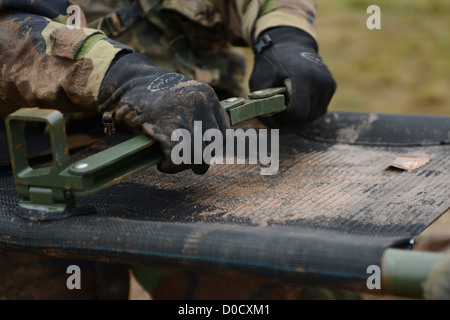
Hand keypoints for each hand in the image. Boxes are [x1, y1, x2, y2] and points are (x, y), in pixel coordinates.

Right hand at [98, 53, 229, 173]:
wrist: (126, 80)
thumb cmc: (154, 94)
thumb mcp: (185, 96)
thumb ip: (201, 116)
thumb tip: (212, 147)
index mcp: (207, 95)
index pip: (225, 132)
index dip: (214, 148)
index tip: (202, 153)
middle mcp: (199, 102)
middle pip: (213, 146)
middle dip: (200, 160)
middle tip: (186, 162)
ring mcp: (182, 113)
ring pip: (197, 154)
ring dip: (184, 165)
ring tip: (172, 163)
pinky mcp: (164, 125)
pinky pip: (177, 157)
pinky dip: (170, 166)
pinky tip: (162, 164)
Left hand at [250, 27, 336, 124]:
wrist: (289, 43)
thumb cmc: (270, 64)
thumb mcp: (259, 83)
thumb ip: (263, 108)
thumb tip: (276, 130)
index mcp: (301, 77)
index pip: (297, 113)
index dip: (284, 118)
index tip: (275, 110)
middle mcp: (319, 81)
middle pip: (306, 117)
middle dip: (290, 119)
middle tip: (279, 107)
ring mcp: (328, 83)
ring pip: (314, 116)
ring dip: (300, 115)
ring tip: (288, 101)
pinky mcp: (332, 86)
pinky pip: (320, 109)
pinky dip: (308, 109)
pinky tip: (298, 98)